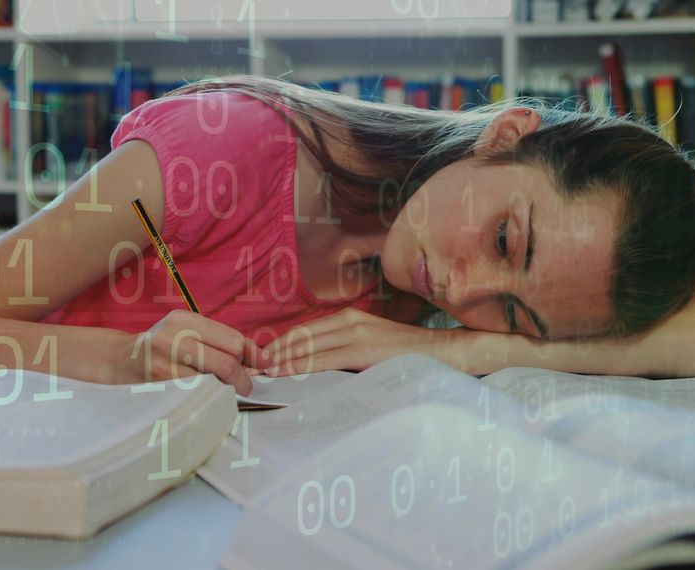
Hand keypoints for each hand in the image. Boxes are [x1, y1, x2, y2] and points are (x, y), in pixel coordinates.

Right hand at [75, 310, 272, 395]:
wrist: (116, 361)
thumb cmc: (159, 348)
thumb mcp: (184, 333)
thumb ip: (216, 341)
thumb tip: (257, 358)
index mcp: (184, 320)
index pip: (233, 339)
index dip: (253, 355)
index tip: (265, 365)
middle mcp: (173, 337)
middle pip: (227, 362)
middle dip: (243, 379)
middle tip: (245, 387)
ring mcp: (164, 363)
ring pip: (213, 382)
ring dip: (226, 392)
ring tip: (227, 393)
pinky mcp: (157, 385)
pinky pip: (195, 396)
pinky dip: (208, 400)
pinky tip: (207, 399)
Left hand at [262, 307, 462, 375]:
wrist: (449, 354)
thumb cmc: (411, 358)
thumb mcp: (373, 351)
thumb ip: (347, 356)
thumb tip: (318, 372)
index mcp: (350, 320)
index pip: (304, 333)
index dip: (277, 347)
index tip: (256, 361)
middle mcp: (350, 321)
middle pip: (299, 338)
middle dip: (270, 354)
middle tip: (245, 369)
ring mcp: (357, 333)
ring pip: (306, 347)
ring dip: (278, 361)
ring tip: (254, 374)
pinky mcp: (364, 349)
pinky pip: (323, 358)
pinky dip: (298, 366)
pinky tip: (280, 373)